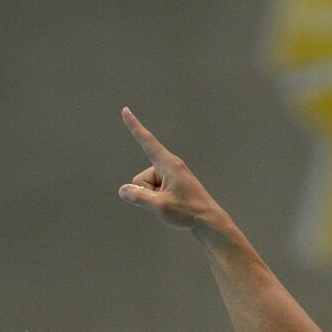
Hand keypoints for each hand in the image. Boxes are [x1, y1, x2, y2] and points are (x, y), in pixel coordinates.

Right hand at [118, 108, 222, 230]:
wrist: (208, 221)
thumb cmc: (187, 212)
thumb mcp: (160, 206)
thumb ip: (139, 197)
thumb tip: (123, 190)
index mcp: (168, 164)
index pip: (147, 141)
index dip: (134, 127)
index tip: (125, 110)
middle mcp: (169, 165)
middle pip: (142, 177)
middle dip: (146, 192)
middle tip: (166, 203)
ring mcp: (171, 175)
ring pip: (147, 186)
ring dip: (153, 198)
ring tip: (172, 205)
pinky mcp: (173, 183)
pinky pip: (155, 190)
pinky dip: (158, 199)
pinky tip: (173, 205)